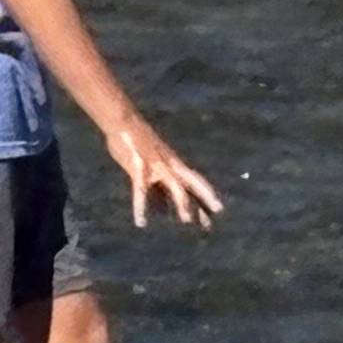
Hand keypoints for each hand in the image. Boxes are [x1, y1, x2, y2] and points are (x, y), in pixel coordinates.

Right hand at [105, 117, 221, 228]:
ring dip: (182, 202)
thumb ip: (158, 184)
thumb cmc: (136, 140)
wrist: (124, 121)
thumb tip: (162, 207)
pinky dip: (141, 208)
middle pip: (192, 183)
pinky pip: (140, 191)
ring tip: (186, 220)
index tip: (218, 210)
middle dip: (204, 198)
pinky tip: (141, 222)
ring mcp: (156, 166)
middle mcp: (169, 165)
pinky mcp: (138, 168)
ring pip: (174, 186)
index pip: (195, 179)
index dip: (207, 193)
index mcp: (173, 162)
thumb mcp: (150, 162)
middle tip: (215, 216)